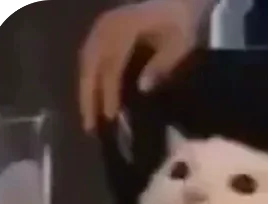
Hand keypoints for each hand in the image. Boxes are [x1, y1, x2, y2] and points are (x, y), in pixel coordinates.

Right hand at [79, 0, 209, 131]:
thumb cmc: (182, 24)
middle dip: (89, 97)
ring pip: (86, 63)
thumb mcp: (180, 45)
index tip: (111, 117)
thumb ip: (162, 66)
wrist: (180, 0)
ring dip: (86, 91)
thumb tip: (143, 88)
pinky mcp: (103, 30)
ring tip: (88, 118)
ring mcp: (102, 26)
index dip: (110, 92)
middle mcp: (107, 25)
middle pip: (91, 65)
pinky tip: (92, 99)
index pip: (112, 65)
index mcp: (125, 28)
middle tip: (90, 127)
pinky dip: (89, 80)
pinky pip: (90, 58)